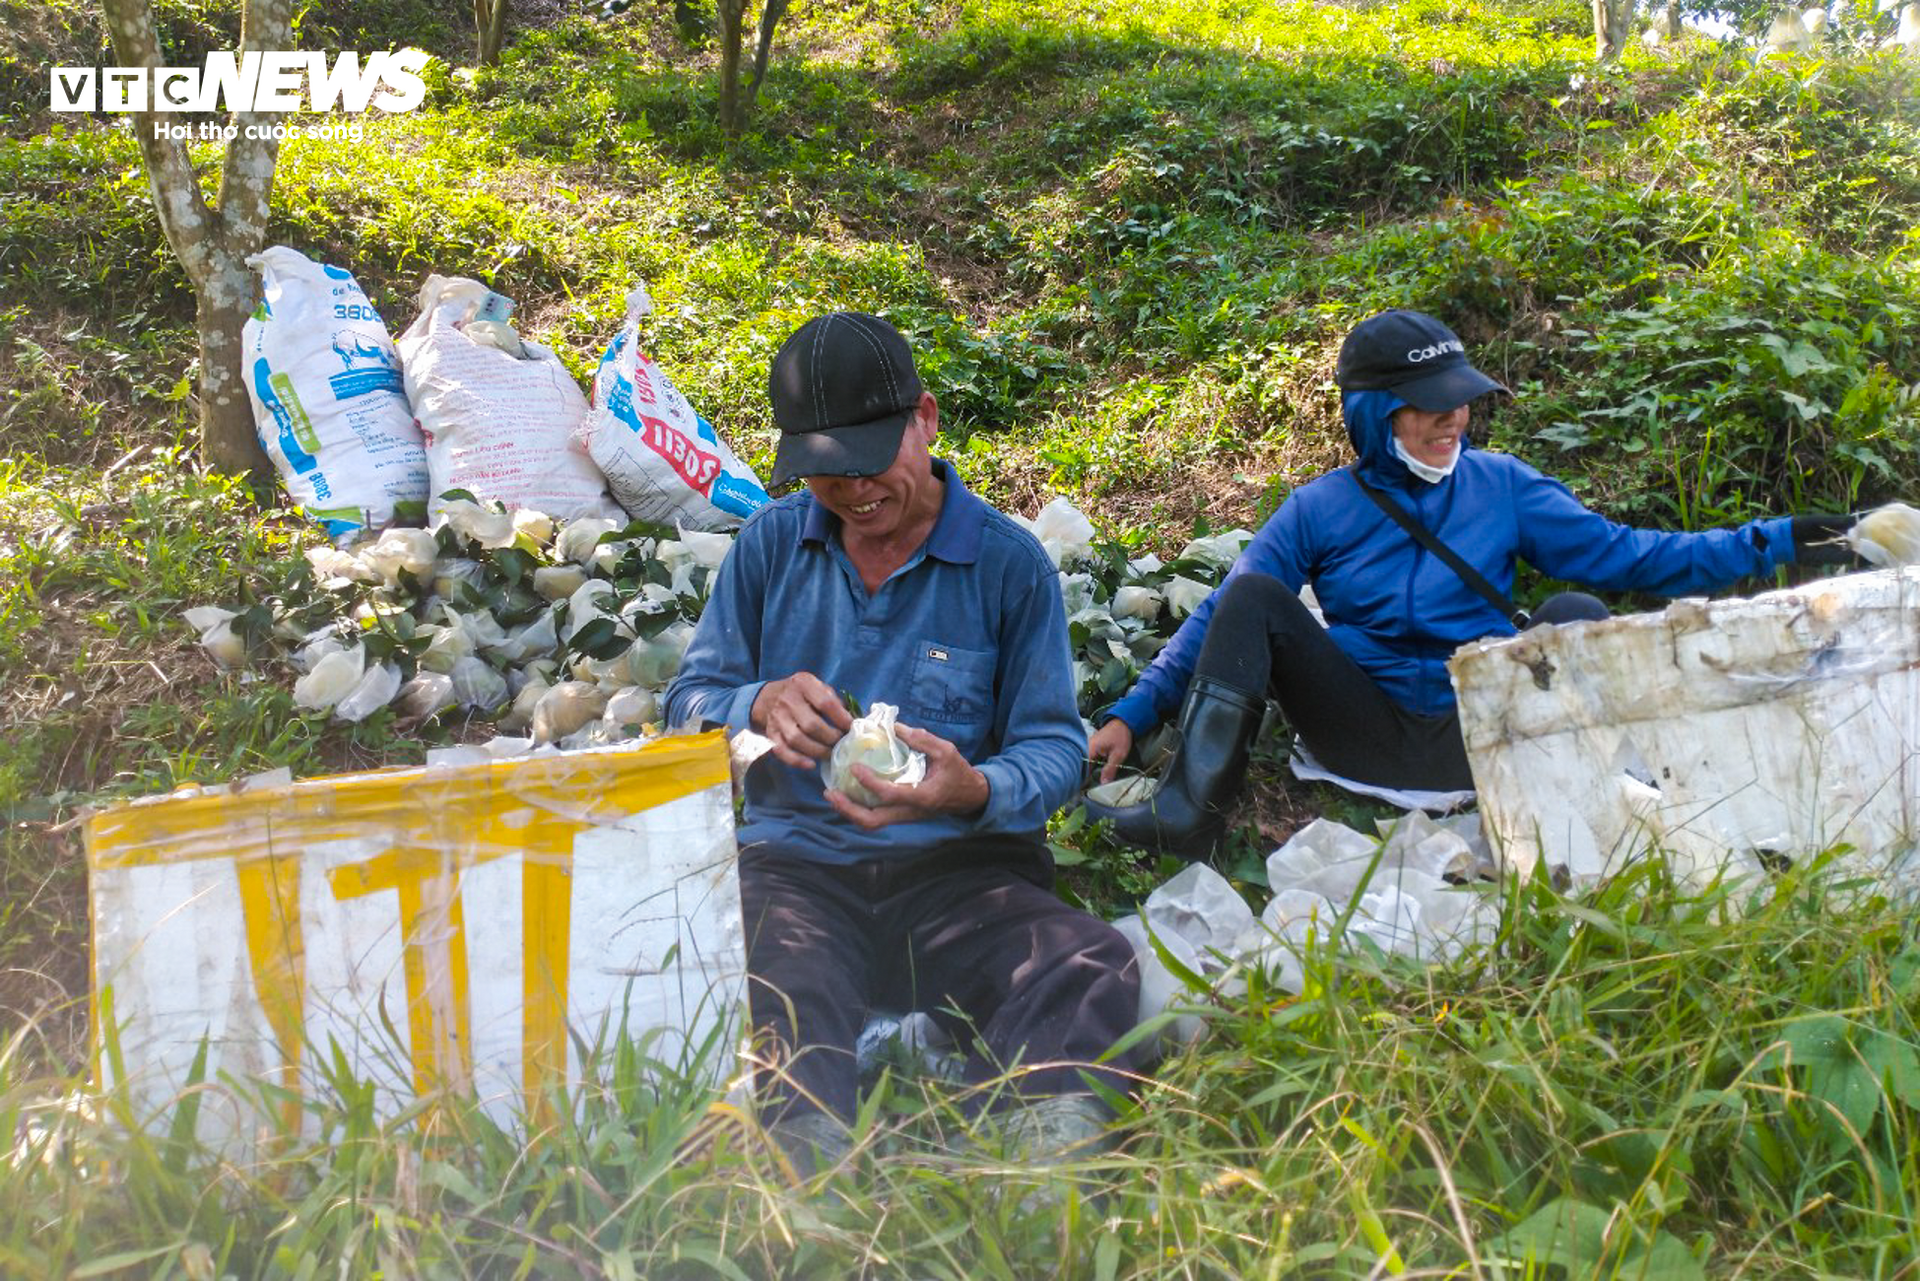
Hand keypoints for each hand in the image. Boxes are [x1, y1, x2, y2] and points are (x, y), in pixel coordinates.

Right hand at [750, 671, 852, 768]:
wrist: (768, 697)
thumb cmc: (802, 693)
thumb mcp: (818, 687)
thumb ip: (834, 701)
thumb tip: (852, 721)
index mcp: (803, 684)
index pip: (825, 703)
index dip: (841, 718)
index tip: (851, 728)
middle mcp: (788, 700)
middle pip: (811, 725)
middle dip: (830, 738)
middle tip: (841, 744)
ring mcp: (777, 718)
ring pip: (797, 740)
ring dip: (817, 751)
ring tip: (830, 754)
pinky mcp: (771, 733)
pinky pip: (782, 751)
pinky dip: (796, 760)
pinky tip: (811, 764)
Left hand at [826, 722, 988, 830]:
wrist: (970, 796)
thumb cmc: (959, 773)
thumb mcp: (946, 750)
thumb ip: (921, 739)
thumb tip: (893, 727)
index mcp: (922, 796)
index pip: (890, 794)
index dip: (870, 782)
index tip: (854, 767)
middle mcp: (910, 812)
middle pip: (872, 821)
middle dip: (848, 809)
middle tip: (830, 792)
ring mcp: (904, 816)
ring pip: (871, 823)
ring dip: (849, 811)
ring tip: (832, 795)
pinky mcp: (901, 815)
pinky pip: (875, 817)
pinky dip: (858, 809)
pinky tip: (847, 794)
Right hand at [1086, 719, 1133, 784]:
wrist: (1122, 723)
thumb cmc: (1120, 736)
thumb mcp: (1118, 755)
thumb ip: (1110, 769)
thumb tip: (1103, 783)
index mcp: (1089, 749)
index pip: (1080, 767)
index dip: (1080, 779)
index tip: (1080, 790)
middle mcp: (1084, 747)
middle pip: (1078, 766)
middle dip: (1080, 777)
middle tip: (1081, 790)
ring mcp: (1086, 747)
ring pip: (1081, 763)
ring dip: (1083, 772)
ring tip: (1083, 785)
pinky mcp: (1089, 748)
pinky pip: (1085, 760)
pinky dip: (1087, 767)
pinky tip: (1089, 775)